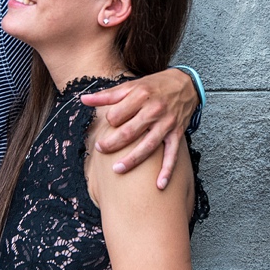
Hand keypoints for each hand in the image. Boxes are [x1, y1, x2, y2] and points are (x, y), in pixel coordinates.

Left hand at [81, 68, 197, 187]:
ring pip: (147, 146)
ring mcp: (166, 124)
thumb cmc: (155, 86)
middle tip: (100, 149)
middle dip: (112, 144)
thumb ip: (107, 95)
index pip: (117, 115)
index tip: (110, 123)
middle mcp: (154, 110)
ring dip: (132, 160)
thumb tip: (83, 99)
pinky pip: (172, 156)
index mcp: (140, 96)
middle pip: (128, 132)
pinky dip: (167, 171)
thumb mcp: (131, 86)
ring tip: (116, 169)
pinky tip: (159, 185)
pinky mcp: (177, 135)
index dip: (110, 121)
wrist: (186, 84)